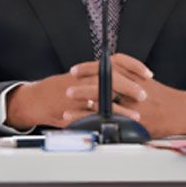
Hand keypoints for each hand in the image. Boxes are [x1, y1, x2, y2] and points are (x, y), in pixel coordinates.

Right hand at [4, 57, 145, 129]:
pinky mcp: (74, 110)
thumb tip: (128, 81)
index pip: (116, 61)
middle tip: (143, 95)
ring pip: (103, 96)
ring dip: (121, 107)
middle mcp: (86, 78)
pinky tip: (117, 126)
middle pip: (112, 77)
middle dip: (130, 86)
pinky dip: (105, 120)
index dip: (134, 66)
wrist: (37, 99)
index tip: (148, 74)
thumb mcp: (83, 79)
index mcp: (91, 69)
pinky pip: (93, 114)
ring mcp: (79, 94)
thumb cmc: (62, 89)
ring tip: (136, 115)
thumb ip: (102, 78)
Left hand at [70, 53, 185, 137]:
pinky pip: (111, 123)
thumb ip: (125, 73)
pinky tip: (84, 126)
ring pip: (104, 105)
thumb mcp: (144, 79)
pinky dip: (96, 123)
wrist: (182, 111)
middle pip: (102, 85)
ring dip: (84, 108)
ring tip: (68, 110)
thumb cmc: (162, 96)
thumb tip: (102, 70)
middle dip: (82, 88)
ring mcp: (134, 107)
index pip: (106, 68)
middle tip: (68, 90)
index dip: (88, 69)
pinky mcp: (135, 123)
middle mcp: (133, 90)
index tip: (74, 71)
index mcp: (134, 76)